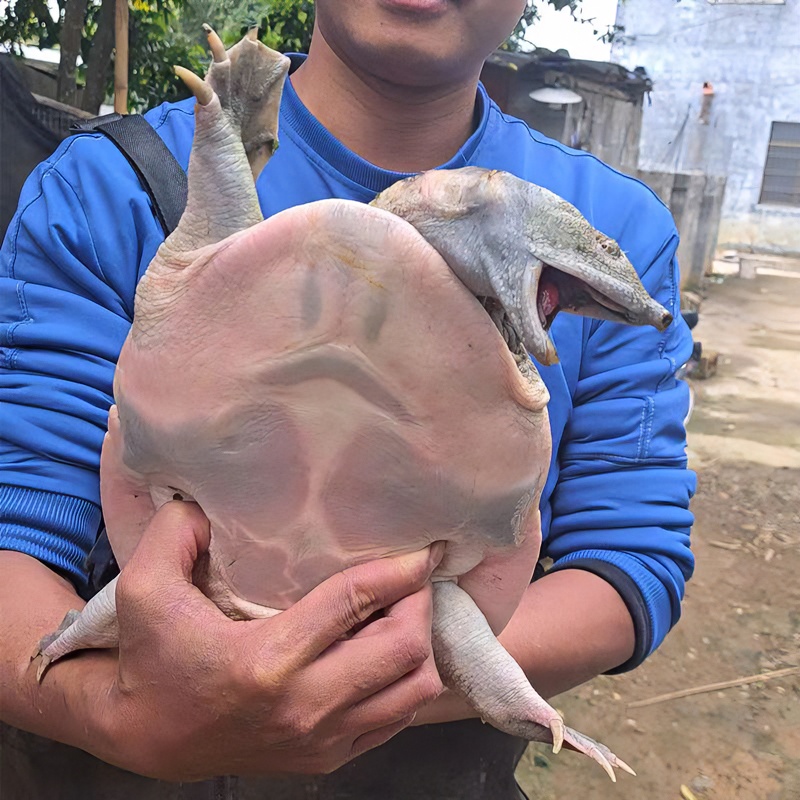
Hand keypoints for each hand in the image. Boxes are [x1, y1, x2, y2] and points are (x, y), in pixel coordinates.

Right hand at [99, 502, 442, 779]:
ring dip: (420, 646)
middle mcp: (305, 706)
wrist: (148, 739)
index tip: (424, 548)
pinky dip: (406, 682)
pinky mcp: (327, 759)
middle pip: (404, 649)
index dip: (399, 570)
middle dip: (420, 603)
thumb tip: (211, 501)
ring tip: (403, 613)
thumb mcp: (146, 588)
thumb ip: (175, 532)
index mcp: (267, 660)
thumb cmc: (153, 657)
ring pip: (414, 690)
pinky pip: (397, 719)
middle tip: (412, 577)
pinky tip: (388, 653)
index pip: (355, 603)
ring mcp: (322, 740)